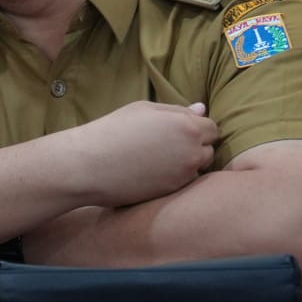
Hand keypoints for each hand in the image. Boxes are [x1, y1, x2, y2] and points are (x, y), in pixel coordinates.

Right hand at [65, 101, 217, 208]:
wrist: (90, 164)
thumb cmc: (114, 129)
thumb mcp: (143, 109)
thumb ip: (176, 110)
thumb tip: (202, 109)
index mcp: (186, 126)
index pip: (211, 128)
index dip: (195, 127)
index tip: (176, 129)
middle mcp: (192, 152)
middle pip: (209, 149)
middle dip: (194, 146)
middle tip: (166, 144)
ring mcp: (185, 175)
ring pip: (198, 167)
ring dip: (187, 163)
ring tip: (158, 159)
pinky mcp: (174, 192)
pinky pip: (185, 183)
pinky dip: (175, 177)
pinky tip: (152, 172)